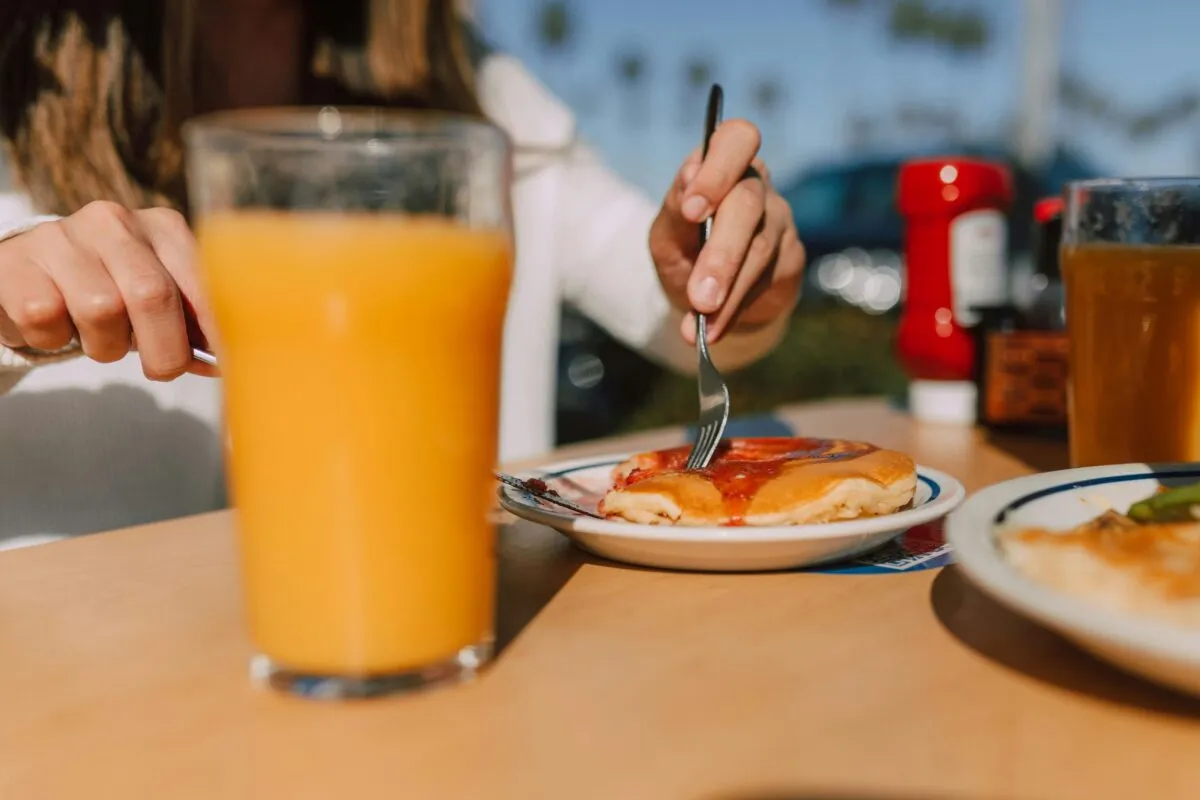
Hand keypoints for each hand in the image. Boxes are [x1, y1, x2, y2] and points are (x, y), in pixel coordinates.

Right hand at [0, 201, 216, 379]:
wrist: (27, 274)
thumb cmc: (107, 291)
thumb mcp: (154, 298)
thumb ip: (189, 325)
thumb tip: (221, 363)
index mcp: (162, 227)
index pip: (201, 278)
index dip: (215, 327)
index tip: (224, 363)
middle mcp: (114, 222)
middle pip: (152, 295)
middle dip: (164, 349)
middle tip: (161, 368)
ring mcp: (62, 237)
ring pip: (100, 310)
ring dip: (105, 345)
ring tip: (97, 337)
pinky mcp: (15, 262)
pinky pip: (45, 318)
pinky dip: (53, 339)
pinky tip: (54, 325)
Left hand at [649, 119, 803, 343]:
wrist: (708, 297)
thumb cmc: (686, 251)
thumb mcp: (666, 234)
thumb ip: (674, 211)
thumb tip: (687, 183)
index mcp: (723, 163)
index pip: (736, 139)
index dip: (718, 170)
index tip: (693, 210)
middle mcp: (757, 185)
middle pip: (747, 204)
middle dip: (721, 253)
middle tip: (700, 294)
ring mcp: (779, 220)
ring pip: (760, 248)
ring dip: (729, 288)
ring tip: (701, 318)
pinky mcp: (790, 258)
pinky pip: (766, 281)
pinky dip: (736, 308)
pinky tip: (714, 329)